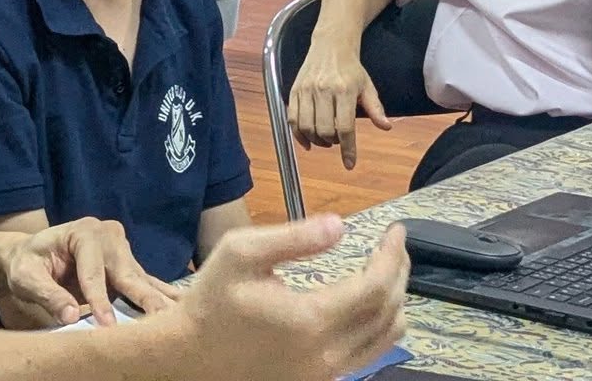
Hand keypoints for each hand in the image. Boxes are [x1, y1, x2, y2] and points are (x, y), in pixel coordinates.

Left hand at [2, 217, 181, 326]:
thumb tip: (70, 315)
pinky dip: (162, 297)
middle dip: (142, 298)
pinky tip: (182, 308)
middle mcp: (108, 235)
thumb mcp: (26, 278)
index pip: (93, 272)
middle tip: (161, 319)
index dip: (99, 300)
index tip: (106, 324)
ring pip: (141, 280)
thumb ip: (47, 294)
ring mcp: (122, 249)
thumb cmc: (27, 264)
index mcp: (82, 232)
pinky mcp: (129, 265)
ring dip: (157, 301)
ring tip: (180, 318)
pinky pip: (146, 283)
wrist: (32, 255)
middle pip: (126, 272)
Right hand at [151, 215, 408, 380]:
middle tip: (394, 246)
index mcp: (310, 320)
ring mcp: (326, 373)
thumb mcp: (241, 253)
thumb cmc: (212, 301)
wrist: (192, 357)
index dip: (392, 256)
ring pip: (386, 339)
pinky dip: (379, 325)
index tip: (395, 231)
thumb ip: (293, 238)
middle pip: (388, 313)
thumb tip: (340, 226)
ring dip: (396, 302)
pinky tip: (367, 304)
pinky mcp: (321, 380)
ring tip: (388, 272)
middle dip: (399, 273)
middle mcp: (327, 353)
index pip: (374, 287)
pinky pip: (368, 354)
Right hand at [287, 37, 392, 168]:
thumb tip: (386, 127)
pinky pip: (292, 118)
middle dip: (331, 143)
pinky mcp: (294, 90)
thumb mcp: (367, 86)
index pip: (345, 126)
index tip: (349, 163)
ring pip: (306, 126)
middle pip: (324, 129)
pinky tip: (307, 140)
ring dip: (315, 140)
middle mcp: (323, 90)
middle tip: (337, 141)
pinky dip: (298, 134)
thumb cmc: (351, 68)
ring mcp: (306, 90)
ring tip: (324, 139)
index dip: (348, 149)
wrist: (330, 45)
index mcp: (344, 90)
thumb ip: (375, 108)